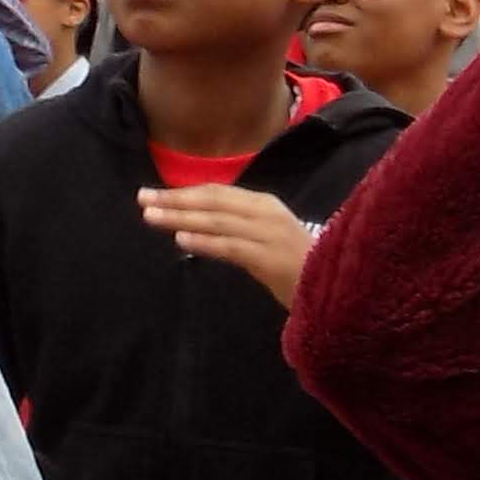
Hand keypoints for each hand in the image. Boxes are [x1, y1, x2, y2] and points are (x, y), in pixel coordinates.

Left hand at [141, 184, 317, 305]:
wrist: (339, 288)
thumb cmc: (302, 266)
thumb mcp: (269, 238)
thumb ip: (240, 228)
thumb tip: (200, 224)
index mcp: (266, 205)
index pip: (218, 193)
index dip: (184, 192)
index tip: (154, 194)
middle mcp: (266, 214)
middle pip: (213, 202)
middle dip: (175, 200)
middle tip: (141, 199)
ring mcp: (269, 235)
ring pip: (217, 221)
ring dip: (181, 218)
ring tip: (151, 217)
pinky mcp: (270, 258)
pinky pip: (231, 246)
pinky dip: (205, 241)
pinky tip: (181, 239)